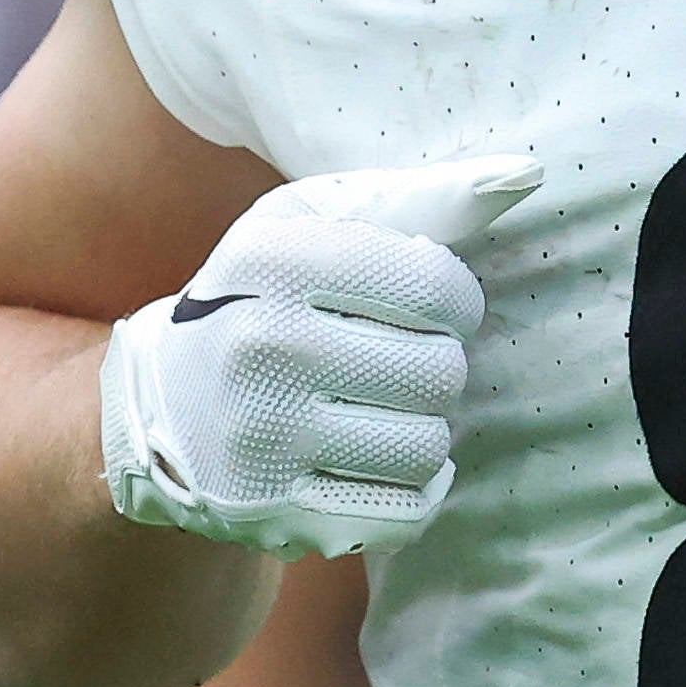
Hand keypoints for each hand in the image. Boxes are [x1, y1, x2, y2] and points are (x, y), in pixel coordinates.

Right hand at [97, 155, 540, 555]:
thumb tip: (525, 174)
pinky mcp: (272, 510)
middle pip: (438, 371)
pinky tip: (391, 461)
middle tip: (403, 362)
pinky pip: (401, 512)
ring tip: (387, 409)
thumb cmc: (263, 296)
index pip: (435, 285)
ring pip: (425, 446)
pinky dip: (415, 489)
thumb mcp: (316, 224)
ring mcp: (263, 437)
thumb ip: (423, 197)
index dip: (457, 300)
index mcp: (275, 262)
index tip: (433, 307)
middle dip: (437, 366)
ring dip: (424, 429)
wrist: (160, 406)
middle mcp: (262, 346)